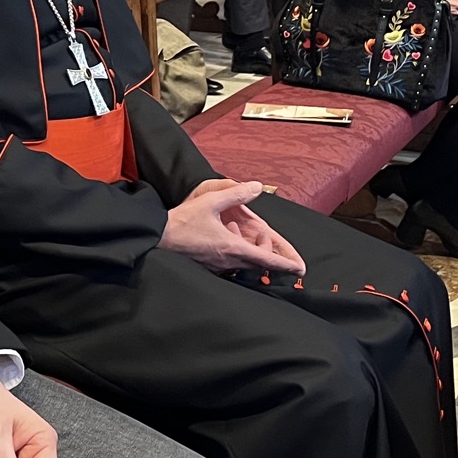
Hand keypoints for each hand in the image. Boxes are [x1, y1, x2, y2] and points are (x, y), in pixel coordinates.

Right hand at [160, 178, 303, 274]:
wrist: (157, 237)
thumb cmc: (182, 221)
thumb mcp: (211, 201)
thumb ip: (236, 193)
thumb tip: (257, 187)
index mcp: (233, 248)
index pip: (266, 260)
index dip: (285, 264)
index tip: (299, 270)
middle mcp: (228, 261)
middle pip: (258, 263)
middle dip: (268, 252)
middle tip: (264, 236)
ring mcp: (218, 267)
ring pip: (245, 265)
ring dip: (252, 253)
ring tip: (240, 234)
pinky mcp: (209, 268)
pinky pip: (231, 266)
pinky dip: (238, 255)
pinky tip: (225, 239)